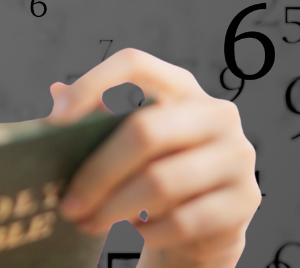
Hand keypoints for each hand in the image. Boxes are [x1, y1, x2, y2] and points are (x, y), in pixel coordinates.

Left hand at [44, 48, 260, 267]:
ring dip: (114, 209)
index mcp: (181, 87)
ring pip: (161, 182)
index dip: (92, 85)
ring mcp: (237, 155)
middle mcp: (216, 114)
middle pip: (145, 131)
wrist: (206, 223)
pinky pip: (184, 220)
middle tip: (67, 204)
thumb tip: (55, 94)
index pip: (135, 65)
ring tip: (86, 223)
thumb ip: (96, 118)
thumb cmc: (154, 170)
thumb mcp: (127, 141)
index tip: (54, 121)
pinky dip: (149, 231)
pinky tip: (129, 234)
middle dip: (98, 172)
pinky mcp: (245, 200)